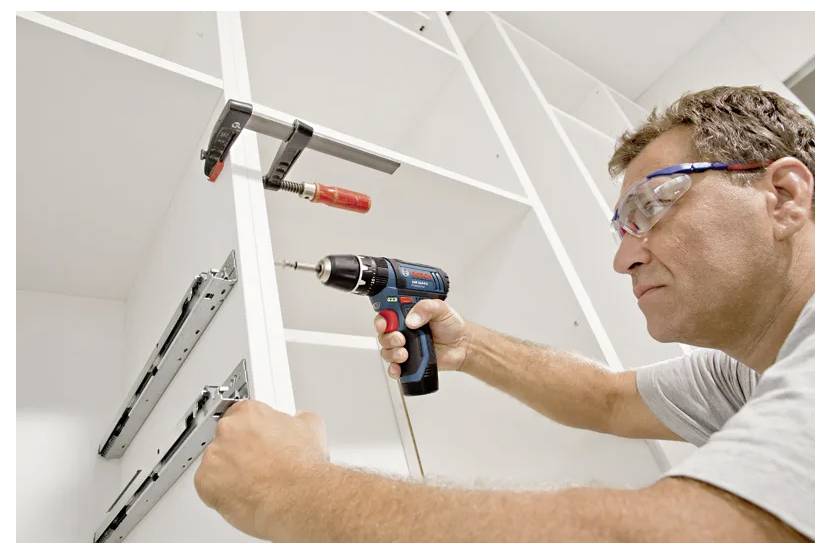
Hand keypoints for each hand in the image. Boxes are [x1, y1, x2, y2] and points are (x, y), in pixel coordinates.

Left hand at [194, 400, 327, 540]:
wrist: (299, 498)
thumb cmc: (304, 468)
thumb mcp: (311, 427)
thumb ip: (297, 419)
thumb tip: (299, 421)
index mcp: (250, 412)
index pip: (241, 415)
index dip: (251, 431)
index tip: (256, 440)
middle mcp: (228, 429)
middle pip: (226, 438)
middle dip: (240, 451)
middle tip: (259, 464)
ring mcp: (214, 455)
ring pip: (216, 463)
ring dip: (230, 472)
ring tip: (255, 484)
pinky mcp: (205, 482)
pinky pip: (207, 486)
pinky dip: (221, 492)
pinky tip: (244, 494)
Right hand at [374, 299, 470, 378]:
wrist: (463, 345)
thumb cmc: (452, 326)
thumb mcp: (441, 309)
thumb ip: (426, 307)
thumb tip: (412, 319)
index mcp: (406, 315)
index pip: (386, 315)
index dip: (381, 320)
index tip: (385, 324)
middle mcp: (403, 331)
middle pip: (383, 335)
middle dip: (388, 338)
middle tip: (400, 339)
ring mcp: (405, 347)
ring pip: (387, 351)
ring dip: (391, 353)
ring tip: (404, 353)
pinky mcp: (409, 362)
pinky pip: (395, 368)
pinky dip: (393, 369)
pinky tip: (399, 368)